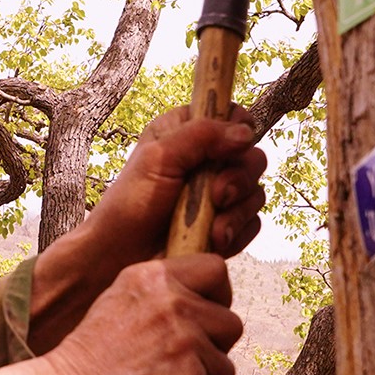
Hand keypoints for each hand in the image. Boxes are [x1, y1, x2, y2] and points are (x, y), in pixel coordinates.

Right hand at [0, 253, 240, 374]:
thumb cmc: (93, 352)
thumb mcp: (121, 297)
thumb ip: (163, 290)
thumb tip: (206, 294)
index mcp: (156, 278)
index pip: (218, 269)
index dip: (218, 296)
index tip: (204, 315)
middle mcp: (175, 306)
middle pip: (232, 325)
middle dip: (212, 347)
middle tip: (175, 360)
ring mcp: (186, 346)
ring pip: (224, 368)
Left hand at [29, 111, 267, 349]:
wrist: (120, 257)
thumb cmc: (130, 204)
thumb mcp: (159, 158)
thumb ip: (201, 136)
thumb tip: (245, 133)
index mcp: (186, 133)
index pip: (232, 117)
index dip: (239, 130)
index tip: (232, 148)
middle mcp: (205, 161)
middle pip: (252, 157)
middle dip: (239, 179)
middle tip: (216, 196)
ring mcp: (216, 195)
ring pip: (255, 193)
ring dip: (236, 211)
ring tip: (211, 228)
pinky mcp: (223, 225)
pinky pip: (251, 223)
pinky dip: (236, 232)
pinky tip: (213, 240)